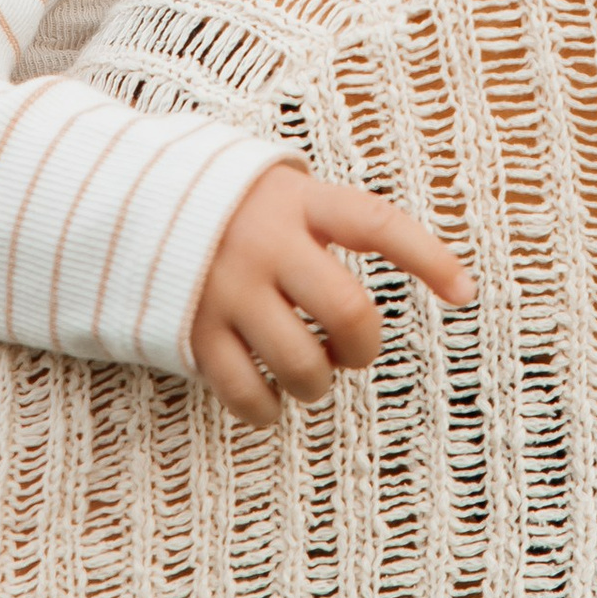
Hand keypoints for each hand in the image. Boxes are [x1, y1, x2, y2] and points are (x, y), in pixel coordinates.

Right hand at [190, 166, 473, 425]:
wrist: (131, 201)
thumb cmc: (232, 205)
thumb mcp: (280, 188)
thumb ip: (330, 218)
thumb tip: (411, 265)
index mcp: (296, 201)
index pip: (376, 225)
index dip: (427, 257)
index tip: (465, 292)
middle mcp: (265, 244)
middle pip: (347, 312)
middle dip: (362, 346)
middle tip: (352, 350)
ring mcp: (227, 289)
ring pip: (301, 364)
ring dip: (316, 382)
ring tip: (308, 369)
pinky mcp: (194, 330)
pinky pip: (247, 394)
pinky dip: (266, 410)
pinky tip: (268, 397)